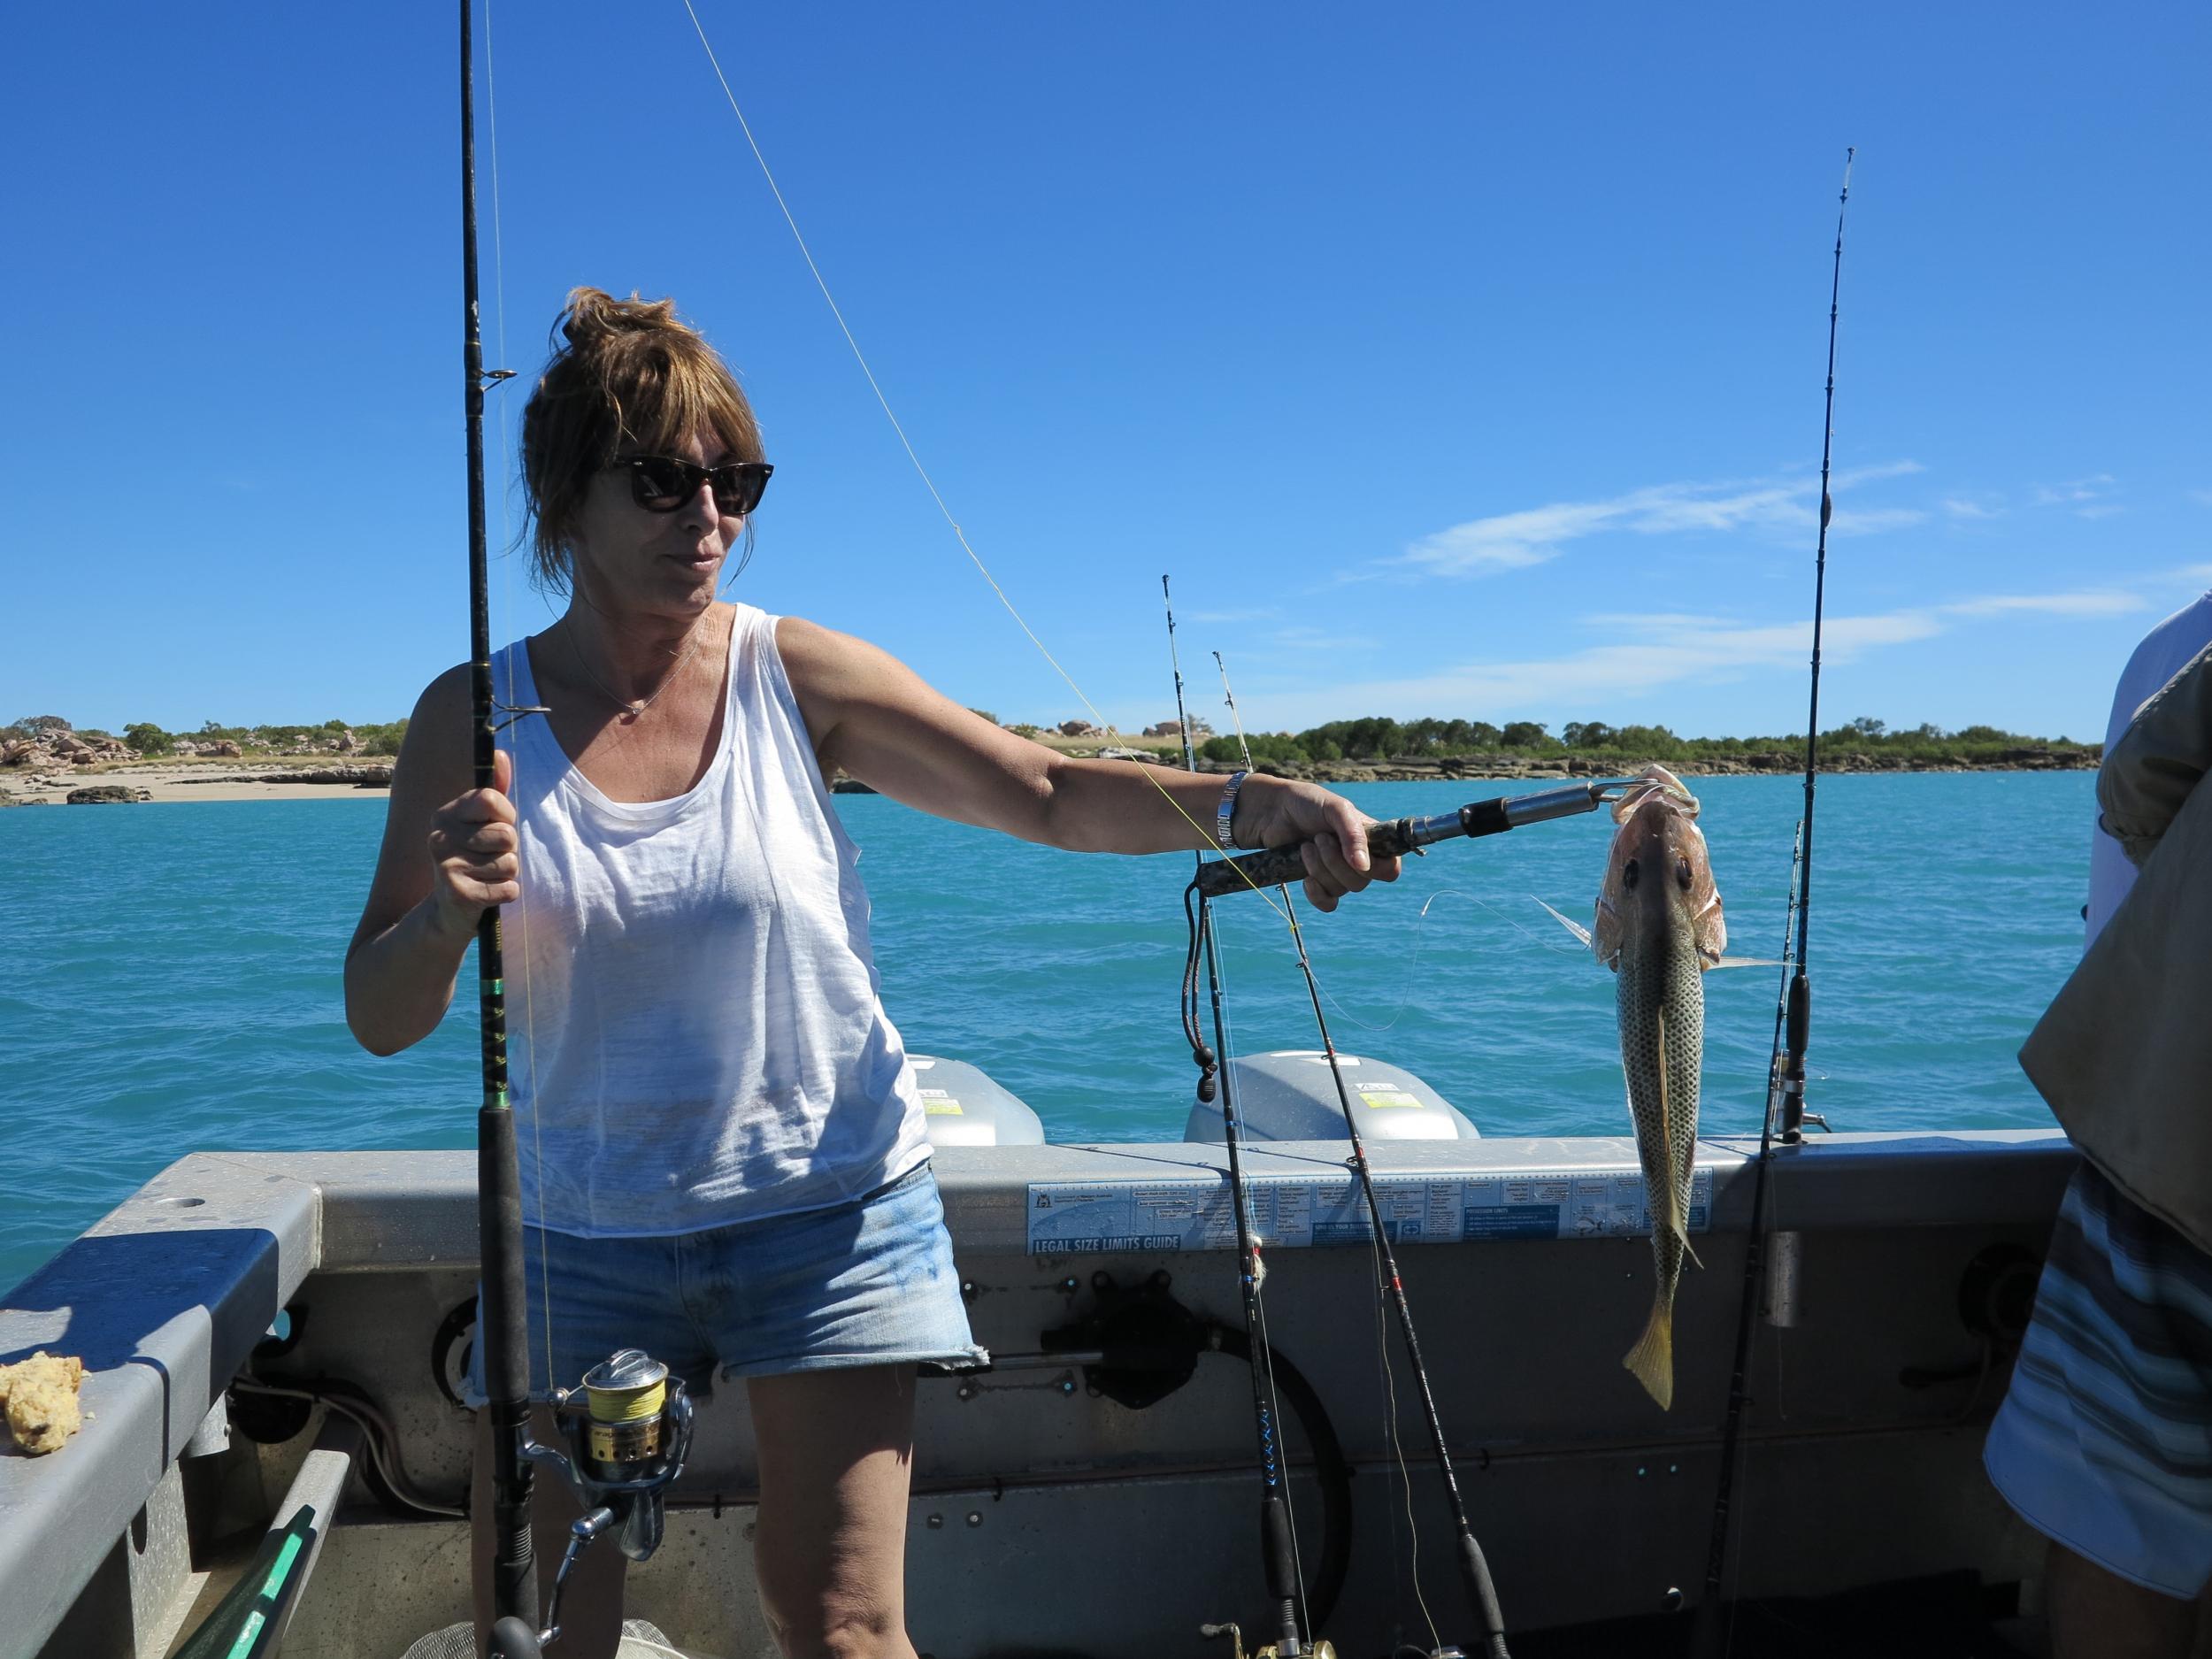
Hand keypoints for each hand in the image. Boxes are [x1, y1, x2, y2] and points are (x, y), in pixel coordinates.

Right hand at [425, 748, 518, 934]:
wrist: (449, 910)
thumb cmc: (475, 858)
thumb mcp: (483, 823)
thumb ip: (494, 791)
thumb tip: (499, 754)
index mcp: (445, 815)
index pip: (491, 800)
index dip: (505, 816)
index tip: (495, 827)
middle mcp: (438, 838)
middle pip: (506, 834)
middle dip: (509, 849)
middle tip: (490, 858)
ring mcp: (445, 867)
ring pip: (510, 863)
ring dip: (508, 873)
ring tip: (488, 876)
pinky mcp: (458, 894)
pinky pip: (509, 889)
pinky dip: (507, 893)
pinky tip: (488, 893)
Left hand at [1234, 777, 1400, 911]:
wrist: (1272, 812)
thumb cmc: (1306, 803)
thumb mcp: (1335, 808)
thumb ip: (1353, 833)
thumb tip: (1363, 866)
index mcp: (1370, 840)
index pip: (1391, 868)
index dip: (1378, 868)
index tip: (1357, 856)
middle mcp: (1357, 859)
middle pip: (1362, 882)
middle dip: (1336, 862)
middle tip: (1318, 838)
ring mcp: (1337, 873)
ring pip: (1342, 890)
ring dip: (1320, 869)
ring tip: (1305, 845)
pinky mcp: (1318, 883)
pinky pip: (1328, 904)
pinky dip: (1317, 894)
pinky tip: (1305, 878)